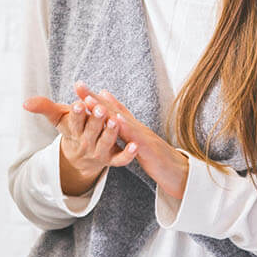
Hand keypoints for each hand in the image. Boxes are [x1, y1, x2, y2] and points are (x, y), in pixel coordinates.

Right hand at [22, 92, 138, 196]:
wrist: (80, 155)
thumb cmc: (72, 128)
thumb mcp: (58, 117)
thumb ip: (43, 107)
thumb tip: (25, 103)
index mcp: (74, 131)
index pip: (73, 122)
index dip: (75, 114)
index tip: (77, 104)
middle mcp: (86, 143)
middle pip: (90, 132)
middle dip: (94, 120)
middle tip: (98, 108)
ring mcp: (100, 153)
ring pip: (105, 144)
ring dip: (110, 133)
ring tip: (115, 120)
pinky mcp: (112, 159)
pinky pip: (121, 160)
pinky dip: (128, 154)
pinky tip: (136, 145)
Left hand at [73, 84, 188, 193]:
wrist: (177, 170)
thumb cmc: (155, 155)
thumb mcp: (137, 139)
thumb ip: (125, 126)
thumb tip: (112, 112)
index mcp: (131, 126)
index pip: (111, 108)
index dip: (95, 97)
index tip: (78, 86)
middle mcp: (136, 126)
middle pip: (113, 109)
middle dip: (95, 97)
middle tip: (79, 86)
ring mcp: (142, 135)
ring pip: (121, 120)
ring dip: (105, 108)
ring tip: (90, 99)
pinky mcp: (148, 148)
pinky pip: (135, 137)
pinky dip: (126, 127)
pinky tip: (116, 120)